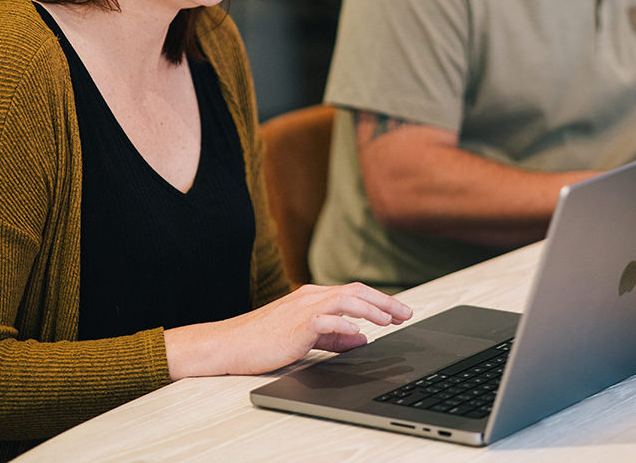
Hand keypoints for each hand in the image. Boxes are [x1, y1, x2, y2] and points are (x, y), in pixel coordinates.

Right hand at [163, 282, 412, 377]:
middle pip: (356, 292)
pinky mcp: (294, 326)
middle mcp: (310, 298)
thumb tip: (363, 338)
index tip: (401, 312)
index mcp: (313, 298)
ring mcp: (302, 309)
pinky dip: (343, 324)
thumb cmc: (263, 341)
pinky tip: (358, 332)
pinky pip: (324, 320)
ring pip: (346, 301)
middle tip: (407, 314)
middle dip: (385, 302)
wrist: (229, 344)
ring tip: (390, 320)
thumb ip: (334, 337)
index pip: (354, 293)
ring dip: (372, 309)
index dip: (381, 301)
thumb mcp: (305, 337)